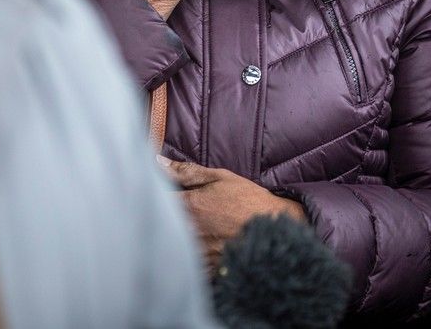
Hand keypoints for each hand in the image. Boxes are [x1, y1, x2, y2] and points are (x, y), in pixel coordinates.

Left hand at [159, 157, 306, 272]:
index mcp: (190, 206)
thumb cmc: (248, 200)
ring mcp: (198, 252)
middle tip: (174, 211)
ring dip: (173, 236)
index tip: (158, 191)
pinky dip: (187, 255)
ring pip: (172, 244)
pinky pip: (187, 263)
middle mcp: (190, 231)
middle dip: (162, 216)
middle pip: (161, 223)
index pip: (157, 199)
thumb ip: (186, 171)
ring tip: (194, 229)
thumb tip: (158, 162)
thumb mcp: (220, 178)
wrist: (275, 230)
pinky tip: (200, 246)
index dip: (155, 194)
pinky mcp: (207, 268)